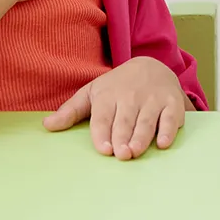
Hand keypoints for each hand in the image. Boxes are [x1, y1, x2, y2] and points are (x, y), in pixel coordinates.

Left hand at [43, 57, 187, 158]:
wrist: (151, 65)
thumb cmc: (117, 86)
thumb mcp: (92, 93)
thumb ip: (70, 111)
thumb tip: (47, 125)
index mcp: (108, 95)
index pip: (103, 116)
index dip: (103, 133)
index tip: (103, 150)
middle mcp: (130, 96)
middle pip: (125, 119)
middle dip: (122, 136)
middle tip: (121, 154)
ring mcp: (152, 99)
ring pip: (147, 119)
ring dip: (142, 136)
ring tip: (135, 151)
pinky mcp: (172, 102)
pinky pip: (171, 117)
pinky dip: (168, 129)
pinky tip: (163, 143)